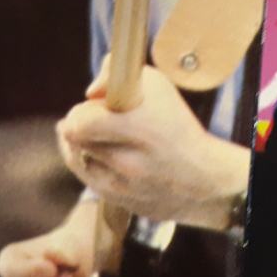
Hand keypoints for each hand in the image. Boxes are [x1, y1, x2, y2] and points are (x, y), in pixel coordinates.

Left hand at [56, 55, 249, 228]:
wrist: (203, 180)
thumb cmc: (177, 127)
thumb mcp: (157, 86)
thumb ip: (116, 74)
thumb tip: (91, 91)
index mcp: (141, 128)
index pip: (81, 120)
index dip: (83, 110)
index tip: (96, 106)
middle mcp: (128, 161)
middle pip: (73, 136)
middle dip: (81, 123)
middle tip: (96, 118)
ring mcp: (120, 187)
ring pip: (75, 157)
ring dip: (82, 143)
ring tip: (103, 135)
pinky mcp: (115, 202)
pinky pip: (84, 177)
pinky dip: (88, 162)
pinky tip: (99, 152)